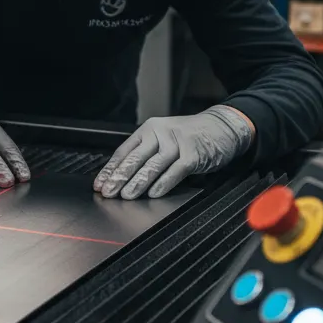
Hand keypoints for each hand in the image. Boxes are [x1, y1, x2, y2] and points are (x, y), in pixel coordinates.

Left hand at [94, 106, 253, 199]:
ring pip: (152, 166)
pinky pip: (175, 171)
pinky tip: (153, 194)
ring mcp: (177, 143)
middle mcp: (160, 134)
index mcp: (149, 130)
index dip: (110, 169)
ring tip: (126, 196)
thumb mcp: (164, 138)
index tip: (99, 184)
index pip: (124, 151)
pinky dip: (163, 184)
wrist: (223, 126)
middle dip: (119, 177)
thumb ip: (147, 154)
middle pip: (135, 158)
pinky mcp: (193, 154)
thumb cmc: (191, 135)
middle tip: (108, 192)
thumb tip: (124, 177)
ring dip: (138, 183)